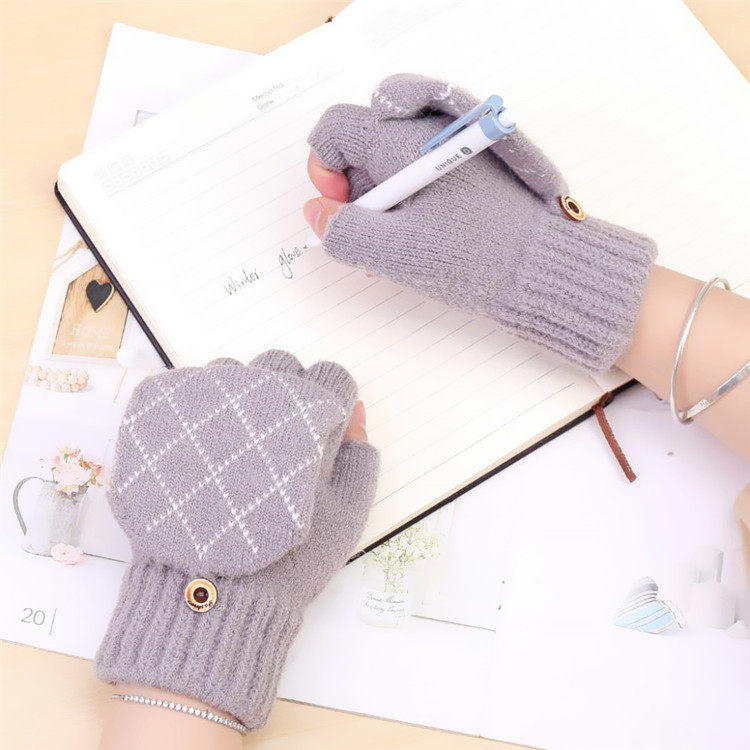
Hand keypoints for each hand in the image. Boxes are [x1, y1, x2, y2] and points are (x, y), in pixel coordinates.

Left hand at [96, 350, 378, 730]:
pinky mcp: (170, 421)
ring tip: (238, 447)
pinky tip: (207, 450)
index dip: (333, 400)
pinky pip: (194, 391)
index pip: (332, 376)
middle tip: (279, 442)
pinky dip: (207, 409)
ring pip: (234, 373)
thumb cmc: (289, 559)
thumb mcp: (346, 517)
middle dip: (288, 392)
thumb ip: (360, 458)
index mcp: (306, 418)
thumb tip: (356, 413)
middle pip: (283, 365)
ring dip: (244, 397)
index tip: (321, 430)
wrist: (211, 595)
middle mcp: (258, 399)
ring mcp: (210, 406)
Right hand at [303, 74, 655, 371]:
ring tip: (393, 249)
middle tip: (368, 236)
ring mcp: (444, 150)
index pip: (336, 127)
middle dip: (354, 192)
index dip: (323, 168)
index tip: (340, 206)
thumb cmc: (474, 258)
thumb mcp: (396, 253)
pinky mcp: (460, 170)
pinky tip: (413, 241)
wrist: (541, 268)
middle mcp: (423, 132)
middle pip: (360, 148)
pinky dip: (405, 206)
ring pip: (387, 166)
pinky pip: (415, 177)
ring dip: (380, 206)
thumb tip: (315, 212)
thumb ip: (342, 231)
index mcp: (402, 141)